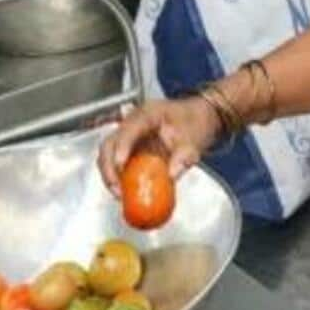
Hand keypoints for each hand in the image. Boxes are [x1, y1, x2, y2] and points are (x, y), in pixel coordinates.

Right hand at [97, 99, 220, 197]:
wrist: (200, 119)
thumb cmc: (195, 122)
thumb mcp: (194, 140)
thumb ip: (184, 157)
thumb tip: (171, 175)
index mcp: (148, 114)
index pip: (128, 129)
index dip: (121, 146)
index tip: (120, 165)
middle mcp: (134, 123)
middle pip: (110, 143)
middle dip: (109, 167)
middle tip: (117, 188)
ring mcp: (131, 136)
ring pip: (109, 154)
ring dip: (111, 175)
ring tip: (120, 194)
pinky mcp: (132, 149)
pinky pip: (119, 164)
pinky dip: (119, 178)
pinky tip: (125, 192)